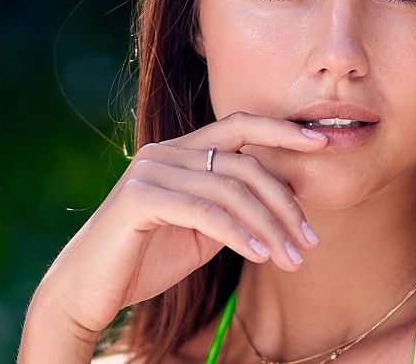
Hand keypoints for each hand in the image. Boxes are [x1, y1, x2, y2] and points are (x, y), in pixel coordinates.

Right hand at [32, 111, 327, 334]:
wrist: (91, 290)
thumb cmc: (149, 258)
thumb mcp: (204, 227)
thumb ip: (235, 204)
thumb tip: (287, 192)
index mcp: (181, 150)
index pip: (241, 126)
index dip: (283, 130)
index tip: (323, 141)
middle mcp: (165, 152)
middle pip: (244, 163)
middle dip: (284, 203)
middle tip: (310, 241)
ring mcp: (150, 171)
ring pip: (230, 190)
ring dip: (270, 227)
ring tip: (293, 260)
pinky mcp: (139, 198)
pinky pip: (205, 212)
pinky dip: (240, 234)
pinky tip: (262, 255)